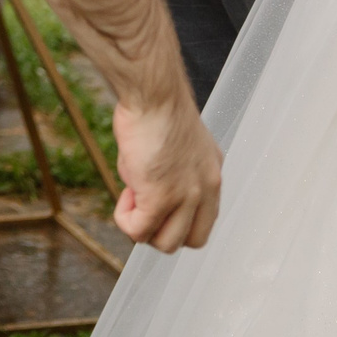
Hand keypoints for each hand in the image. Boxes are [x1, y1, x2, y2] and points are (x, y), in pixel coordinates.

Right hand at [110, 94, 221, 251]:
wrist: (152, 93)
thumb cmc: (156, 107)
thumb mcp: (175, 146)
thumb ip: (170, 174)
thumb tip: (144, 194)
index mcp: (212, 174)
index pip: (206, 218)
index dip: (178, 216)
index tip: (157, 194)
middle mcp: (207, 188)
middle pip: (195, 240)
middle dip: (166, 231)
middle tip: (145, 205)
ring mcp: (187, 195)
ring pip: (168, 244)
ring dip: (145, 229)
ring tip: (132, 197)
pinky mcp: (160, 197)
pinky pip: (139, 231)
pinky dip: (126, 220)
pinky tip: (124, 194)